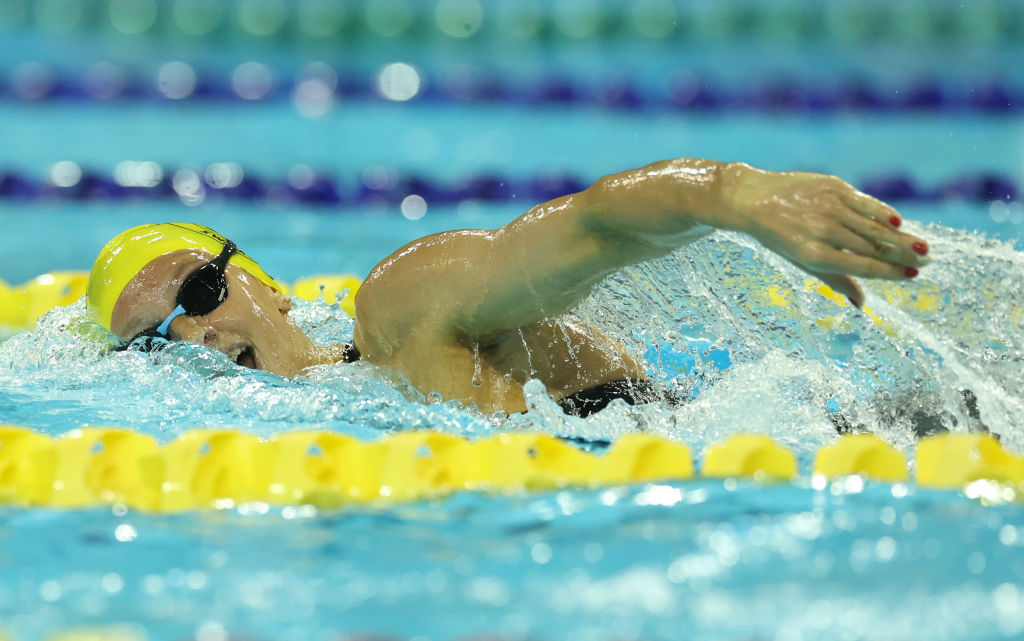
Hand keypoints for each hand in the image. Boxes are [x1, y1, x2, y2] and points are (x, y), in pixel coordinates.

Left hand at [718, 164, 929, 307]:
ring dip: (901, 237)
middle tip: (927, 261)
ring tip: (922, 247)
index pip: (861, 266)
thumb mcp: (802, 262)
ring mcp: (829, 206)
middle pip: (872, 246)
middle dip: (902, 255)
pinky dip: (883, 213)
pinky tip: (899, 223)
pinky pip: (864, 203)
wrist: (754, 199)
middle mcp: (823, 230)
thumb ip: (835, 281)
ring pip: (873, 225)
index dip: (890, 272)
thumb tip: (862, 305)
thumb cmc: (780, 237)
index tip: (912, 276)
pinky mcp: (832, 186)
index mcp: (814, 254)